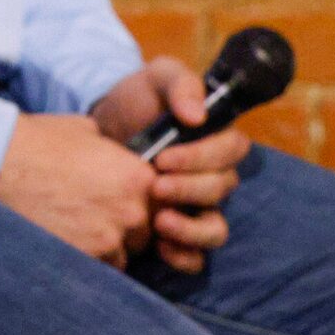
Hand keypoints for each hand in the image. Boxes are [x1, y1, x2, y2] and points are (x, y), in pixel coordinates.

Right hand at [0, 114, 156, 266]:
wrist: (0, 161)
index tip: (120, 201)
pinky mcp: (83, 257)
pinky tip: (65, 241)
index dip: (141, 202)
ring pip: (122, 256)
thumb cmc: (40, 141)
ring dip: (106, 248)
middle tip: (96, 217)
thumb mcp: (87, 131)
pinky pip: (97, 268)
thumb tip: (116, 157)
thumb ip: (113, 151)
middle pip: (145, 233)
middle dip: (126, 228)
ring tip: (77, 231)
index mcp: (138, 177)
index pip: (161, 202)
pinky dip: (85, 259)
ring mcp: (108, 238)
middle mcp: (132, 211)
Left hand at [92, 59, 249, 272]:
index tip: (164, 157)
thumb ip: (181, 83)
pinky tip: (161, 247)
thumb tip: (197, 116)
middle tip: (155, 185)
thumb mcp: (156, 78)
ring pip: (215, 228)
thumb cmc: (136, 100)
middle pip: (221, 189)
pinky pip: (197, 256)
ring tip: (160, 220)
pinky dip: (185, 256)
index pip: (232, 151)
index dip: (203, 157)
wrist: (102, 128)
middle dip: (189, 189)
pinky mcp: (176, 230)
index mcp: (216, 138)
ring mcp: (195, 206)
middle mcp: (212, 175)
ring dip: (192, 228)